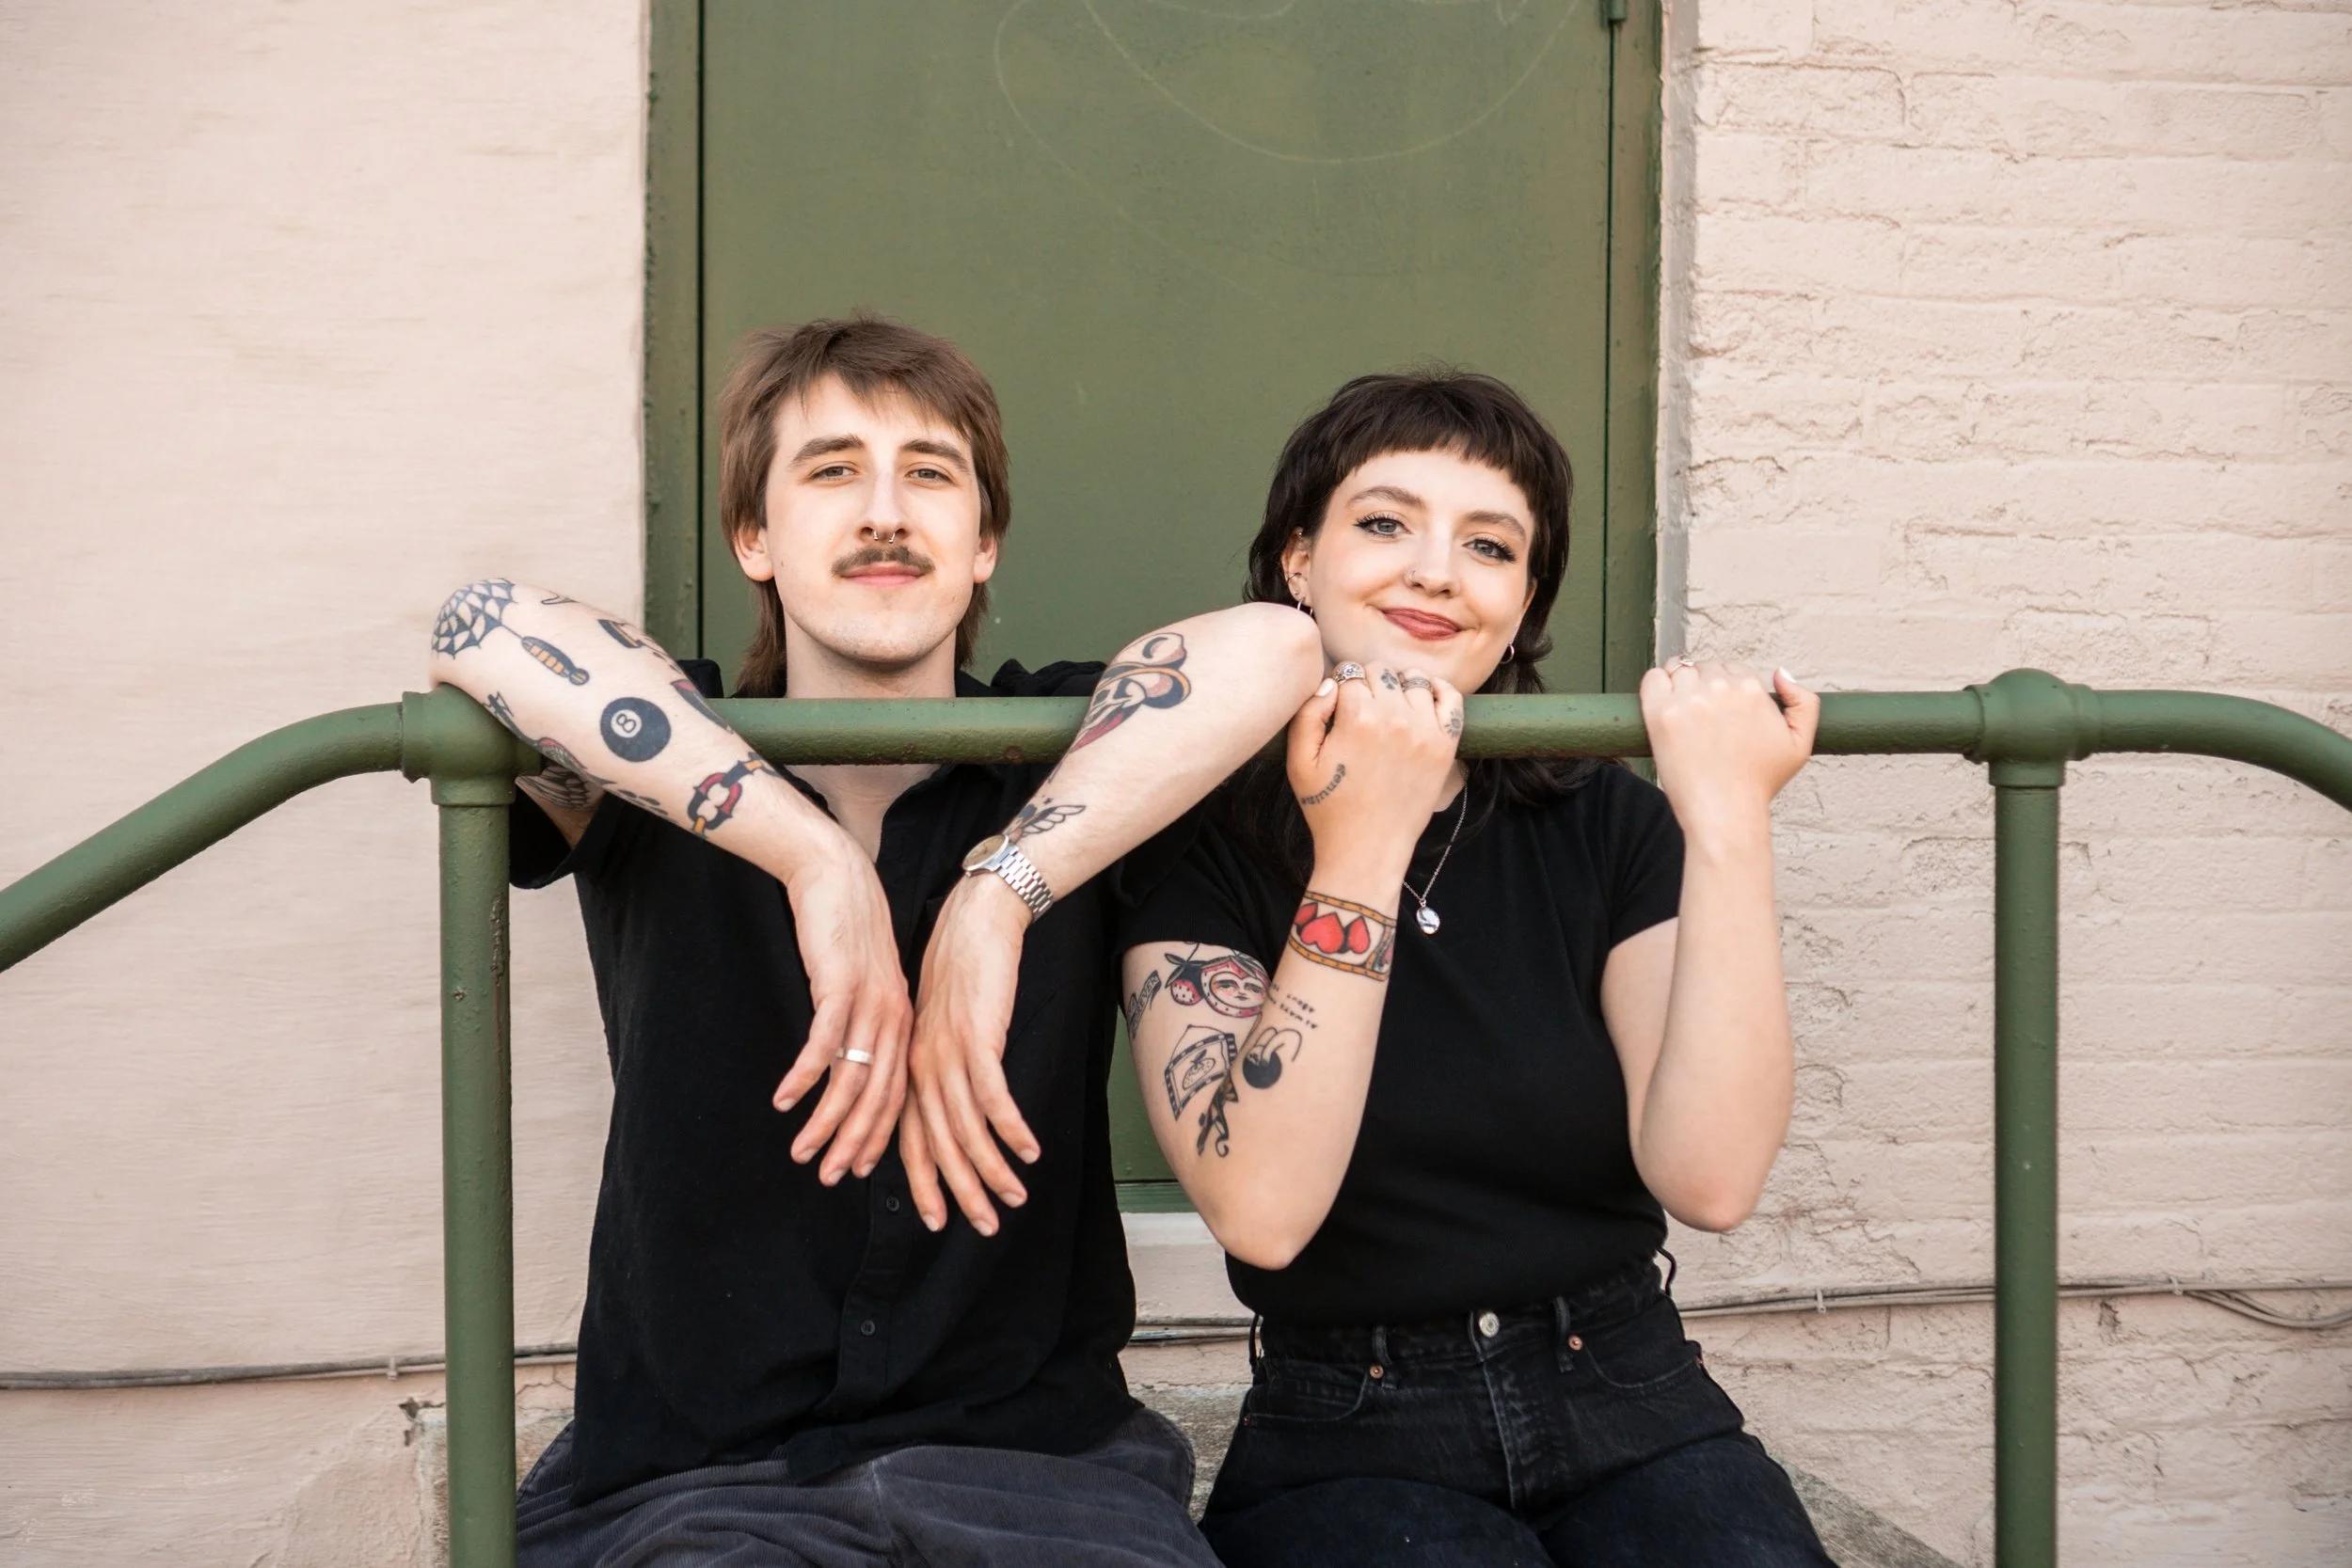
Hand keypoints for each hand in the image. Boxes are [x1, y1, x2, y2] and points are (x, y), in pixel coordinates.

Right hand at [771, 823, 913, 1183]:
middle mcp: (893, 1018)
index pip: (896, 1093)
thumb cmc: (844, 931)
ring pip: (852, 1079)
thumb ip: (858, 1025)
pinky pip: (824, 1043)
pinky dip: (804, 1076)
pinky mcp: (840, 985)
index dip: (876, 1136)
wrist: (836, 875)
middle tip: (829, 1178)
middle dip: (854, 1143)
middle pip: (878, 1097)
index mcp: (902, 1022)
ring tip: (802, 1152)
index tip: (855, 1170)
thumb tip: (842, 1068)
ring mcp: (869, 1002)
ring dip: (826, 1121)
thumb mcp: (860, 985)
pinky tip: (785, 1101)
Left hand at [901, 870, 1039, 1235]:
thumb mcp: (945, 1028)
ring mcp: (948, 1055)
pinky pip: (992, 1096)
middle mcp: (923, 1068)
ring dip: (991, 1169)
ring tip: (1015, 1198)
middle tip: (981, 1228)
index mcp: (912, 1068)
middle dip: (959, 1191)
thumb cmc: (962, 974)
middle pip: (939, 1144)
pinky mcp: (978, 1039)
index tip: (937, 1221)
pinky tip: (1028, 1152)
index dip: (924, 1183)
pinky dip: (1009, 1129)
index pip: (912, 1139)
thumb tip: (960, 1109)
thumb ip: (945, 1068)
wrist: (973, 923)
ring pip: (965, 1129)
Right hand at [1286, 664, 1463, 879]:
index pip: (1350, 673)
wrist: (1368, 849)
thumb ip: (1306, 714)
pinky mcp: (1445, 745)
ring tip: (1390, 708)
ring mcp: (1425, 730)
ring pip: (1414, 679)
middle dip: (1368, 683)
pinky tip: (1423, 700)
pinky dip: (1438, 690)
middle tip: (1361, 709)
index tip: (1340, 704)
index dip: (1341, 686)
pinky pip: (1451, 697)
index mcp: (1357, 718)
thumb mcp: (1298, 762)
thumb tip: (1330, 683)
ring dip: (1400, 687)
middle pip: (1381, 671)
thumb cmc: (1328, 809)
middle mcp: (1395, 717)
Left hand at [1640, 662, 1817, 841]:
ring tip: (1683, 712)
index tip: (1721, 712)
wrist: (1725, 812)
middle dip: (1704, 685)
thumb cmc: (1759, 783)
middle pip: (1706, 668)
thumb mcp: (1800, 744)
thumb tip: (1781, 673)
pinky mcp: (1661, 713)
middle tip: (1702, 718)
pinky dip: (1656, 684)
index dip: (1727, 689)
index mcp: (1751, 689)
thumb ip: (1804, 703)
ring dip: (1680, 684)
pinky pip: (1653, 679)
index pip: (1733, 668)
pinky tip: (1663, 703)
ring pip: (1680, 670)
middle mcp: (1720, 688)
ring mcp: (1689, 699)